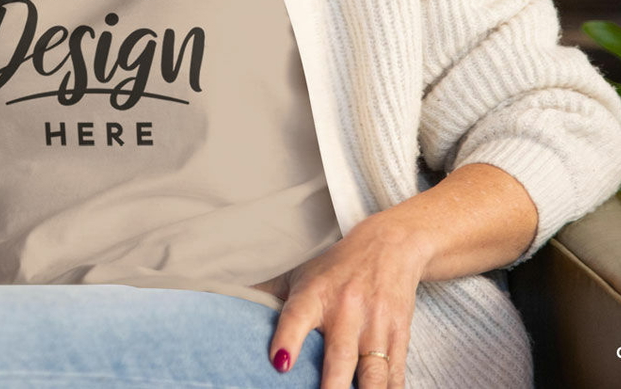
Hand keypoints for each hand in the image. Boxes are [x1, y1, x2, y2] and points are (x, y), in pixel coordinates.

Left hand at [267, 210, 432, 388]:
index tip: (280, 364)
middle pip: (340, 355)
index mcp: (316, 293)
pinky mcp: (399, 334)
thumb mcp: (301, 274)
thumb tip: (221, 296)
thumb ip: (268, 294)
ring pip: (373, 370)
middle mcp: (346, 309)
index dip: (288, 339)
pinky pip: (395, 372)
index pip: (298, 316)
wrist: (391, 245)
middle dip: (332, 386)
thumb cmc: (336, 267)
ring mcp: (375, 324)